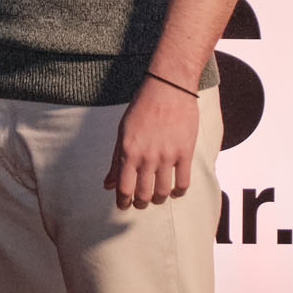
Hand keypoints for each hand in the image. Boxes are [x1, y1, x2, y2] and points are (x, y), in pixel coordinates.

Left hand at [105, 76, 197, 209]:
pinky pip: (183, 182)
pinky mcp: (185, 152)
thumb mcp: (123, 131)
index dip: (123, 202)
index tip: (124, 206)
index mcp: (128, 151)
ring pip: (163, 192)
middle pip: (143, 195)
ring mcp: (167, 155)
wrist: (168, 87)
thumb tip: (107, 185)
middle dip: (140, 204)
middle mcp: (147, 157)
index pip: (123, 188)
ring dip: (159, 199)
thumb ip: (116, 160)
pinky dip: (179, 192)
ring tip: (158, 197)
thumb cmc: (142, 107)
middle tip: (141, 203)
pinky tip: (175, 191)